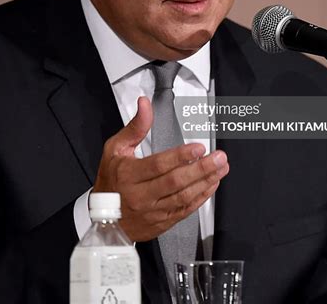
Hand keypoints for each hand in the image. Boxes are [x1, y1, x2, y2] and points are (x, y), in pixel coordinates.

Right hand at [93, 96, 228, 241]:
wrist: (105, 220)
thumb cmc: (111, 180)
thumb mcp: (116, 149)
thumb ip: (135, 126)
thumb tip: (144, 105)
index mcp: (129, 175)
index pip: (158, 165)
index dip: (180, 156)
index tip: (198, 148)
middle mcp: (141, 195)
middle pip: (175, 182)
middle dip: (201, 169)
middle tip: (218, 157)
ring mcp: (153, 211)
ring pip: (183, 197)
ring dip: (206, 182)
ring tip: (220, 168)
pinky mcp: (162, 222)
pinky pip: (185, 210)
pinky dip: (201, 197)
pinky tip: (211, 184)